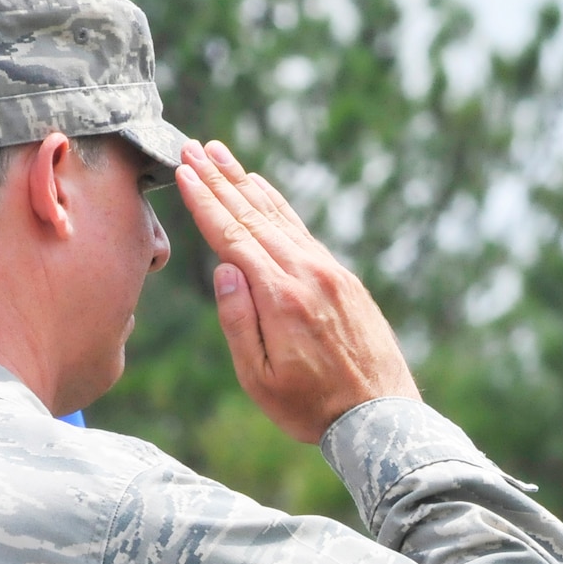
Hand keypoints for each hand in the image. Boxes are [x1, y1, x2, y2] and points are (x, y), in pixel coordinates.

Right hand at [174, 140, 420, 442]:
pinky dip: (279, 206)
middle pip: (253, 217)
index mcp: (280, 298)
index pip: (232, 237)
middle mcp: (307, 274)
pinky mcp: (344, 279)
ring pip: (280, 218)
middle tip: (194, 147)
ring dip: (247, 184)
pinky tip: (263, 191)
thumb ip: (238, 322)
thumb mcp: (259, 379)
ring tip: (222, 155)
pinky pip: (302, 231)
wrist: (378, 416)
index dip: (205, 203)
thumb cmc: (310, 407)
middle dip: (220, 180)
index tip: (184, 171)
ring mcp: (330, 272)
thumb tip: (224, 267)